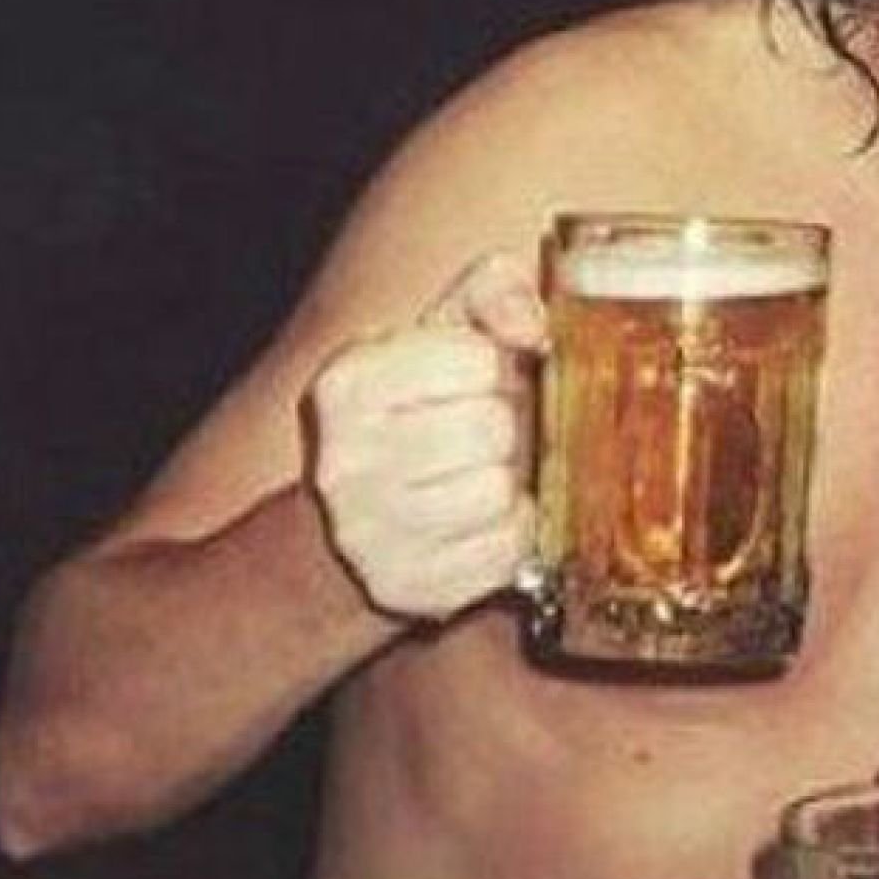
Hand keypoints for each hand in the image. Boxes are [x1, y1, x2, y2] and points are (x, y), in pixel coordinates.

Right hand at [306, 252, 544, 621]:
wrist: (354, 517)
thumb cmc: (418, 404)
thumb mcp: (441, 328)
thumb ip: (492, 289)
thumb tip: (533, 326)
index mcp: (347, 384)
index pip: (479, 361)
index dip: (497, 367)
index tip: (479, 380)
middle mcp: (345, 463)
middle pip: (493, 430)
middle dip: (507, 425)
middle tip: (489, 430)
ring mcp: (369, 536)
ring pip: (501, 493)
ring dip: (512, 480)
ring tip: (484, 472)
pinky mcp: (407, 589)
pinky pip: (507, 551)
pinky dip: (514, 532)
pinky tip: (485, 518)